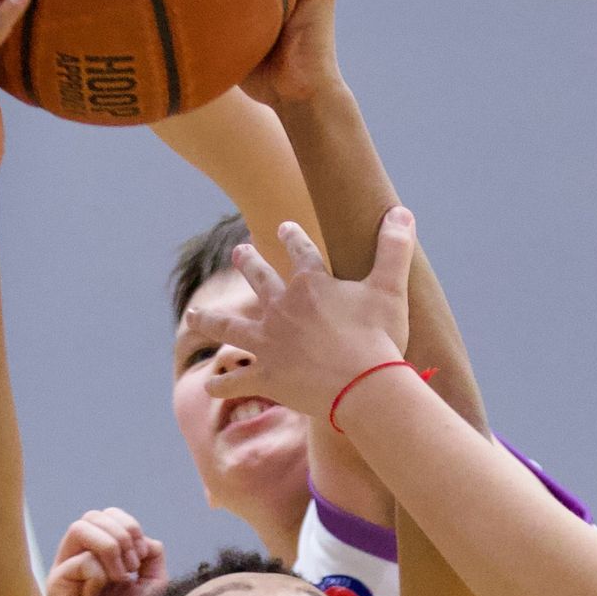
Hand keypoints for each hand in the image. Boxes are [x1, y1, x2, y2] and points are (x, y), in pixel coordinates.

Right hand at [48, 506, 167, 595]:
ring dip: (109, 547)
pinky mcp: (56, 584)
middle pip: (93, 515)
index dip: (129, 525)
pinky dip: (98, 575)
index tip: (142, 556)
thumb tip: (144, 538)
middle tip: (132, 567)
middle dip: (122, 534)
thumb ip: (151, 554)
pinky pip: (81, 560)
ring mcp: (65, 570)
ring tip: (119, 576)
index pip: (107, 515)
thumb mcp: (153, 584)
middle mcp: (79, 558)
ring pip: (80, 527)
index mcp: (100, 555)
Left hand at [197, 212, 416, 420]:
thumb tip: (402, 210)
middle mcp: (282, 308)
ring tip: (194, 315)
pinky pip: (237, 381)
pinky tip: (210, 385)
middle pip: (260, 280)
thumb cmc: (378, 337)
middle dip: (249, 263)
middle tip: (239, 252)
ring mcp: (269, 343)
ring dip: (211, 320)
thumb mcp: (390, 288)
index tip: (283, 227)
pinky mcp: (266, 377)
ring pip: (231, 328)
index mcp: (311, 284)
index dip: (292, 237)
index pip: (299, 252)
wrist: (362, 385)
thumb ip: (394, 248)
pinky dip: (222, 385)